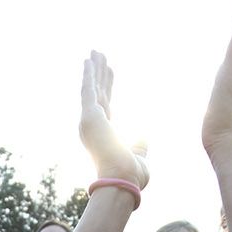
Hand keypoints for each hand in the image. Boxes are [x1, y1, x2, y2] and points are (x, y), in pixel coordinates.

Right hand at [79, 51, 148, 186]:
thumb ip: (139, 145)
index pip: (106, 103)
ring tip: (96, 52)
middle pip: (97, 92)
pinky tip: (89, 60)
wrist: (121, 179)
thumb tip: (143, 136)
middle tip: (99, 55)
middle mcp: (93, 125)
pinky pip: (88, 89)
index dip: (108, 86)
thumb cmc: (130, 174)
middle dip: (99, 74)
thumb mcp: (138, 156)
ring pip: (92, 88)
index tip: (110, 71)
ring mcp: (89, 119)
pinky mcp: (89, 115)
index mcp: (104, 133)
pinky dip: (88, 74)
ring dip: (94, 69)